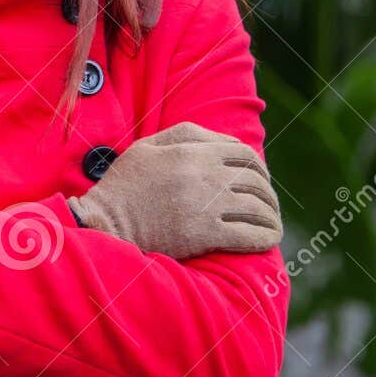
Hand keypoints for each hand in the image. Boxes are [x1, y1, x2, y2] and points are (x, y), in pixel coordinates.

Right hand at [67, 121, 283, 260]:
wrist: (103, 223)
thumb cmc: (124, 186)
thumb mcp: (148, 147)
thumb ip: (186, 136)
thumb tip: (221, 140)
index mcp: (192, 151)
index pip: (242, 154)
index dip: (258, 168)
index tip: (260, 180)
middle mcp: (203, 174)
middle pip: (254, 180)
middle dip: (267, 194)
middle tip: (269, 205)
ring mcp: (205, 204)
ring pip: (255, 207)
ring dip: (269, 216)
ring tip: (272, 224)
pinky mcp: (203, 234)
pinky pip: (246, 235)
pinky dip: (263, 237)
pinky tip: (268, 240)